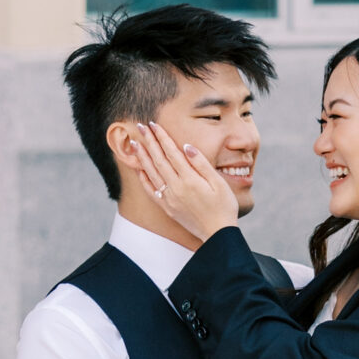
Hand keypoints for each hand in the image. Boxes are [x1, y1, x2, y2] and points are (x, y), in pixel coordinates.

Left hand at [128, 122, 238, 241]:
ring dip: (143, 157)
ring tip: (135, 143)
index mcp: (190, 179)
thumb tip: (186, 146)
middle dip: (149, 142)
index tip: (154, 124)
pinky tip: (139, 169)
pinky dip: (144, 178)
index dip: (162, 137)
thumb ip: (201, 164)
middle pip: (159, 160)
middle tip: (140, 127)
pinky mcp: (167, 208)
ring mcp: (170, 199)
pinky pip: (151, 191)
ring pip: (152, 173)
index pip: (172, 153)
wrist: (218, 234)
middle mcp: (176, 188)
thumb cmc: (224, 207)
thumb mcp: (218, 183)